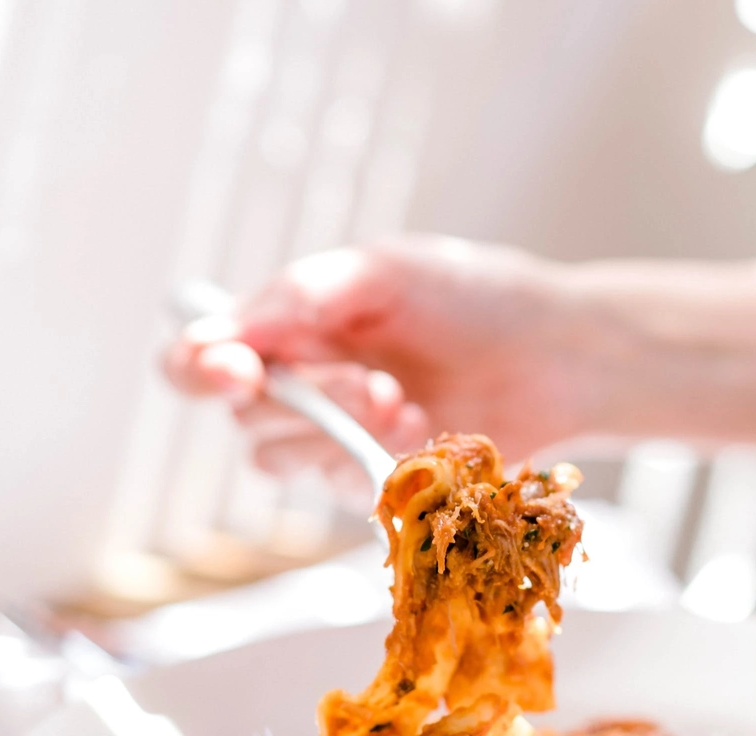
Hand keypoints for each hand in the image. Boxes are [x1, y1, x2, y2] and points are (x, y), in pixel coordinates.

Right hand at [163, 237, 599, 494]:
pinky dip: (372, 461)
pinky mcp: (374, 479)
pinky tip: (425, 431)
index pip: (202, 357)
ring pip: (277, 460)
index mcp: (294, 324)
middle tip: (374, 382)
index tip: (238, 370)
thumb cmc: (474, 295)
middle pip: (244, 416)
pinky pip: (335, 486)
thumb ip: (304, 292)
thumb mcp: (386, 270)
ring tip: (404, 402)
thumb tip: (228, 324)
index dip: (200, 368)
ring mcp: (338, 435)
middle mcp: (305, 383)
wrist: (555, 353)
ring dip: (335, 431)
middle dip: (304, 400)